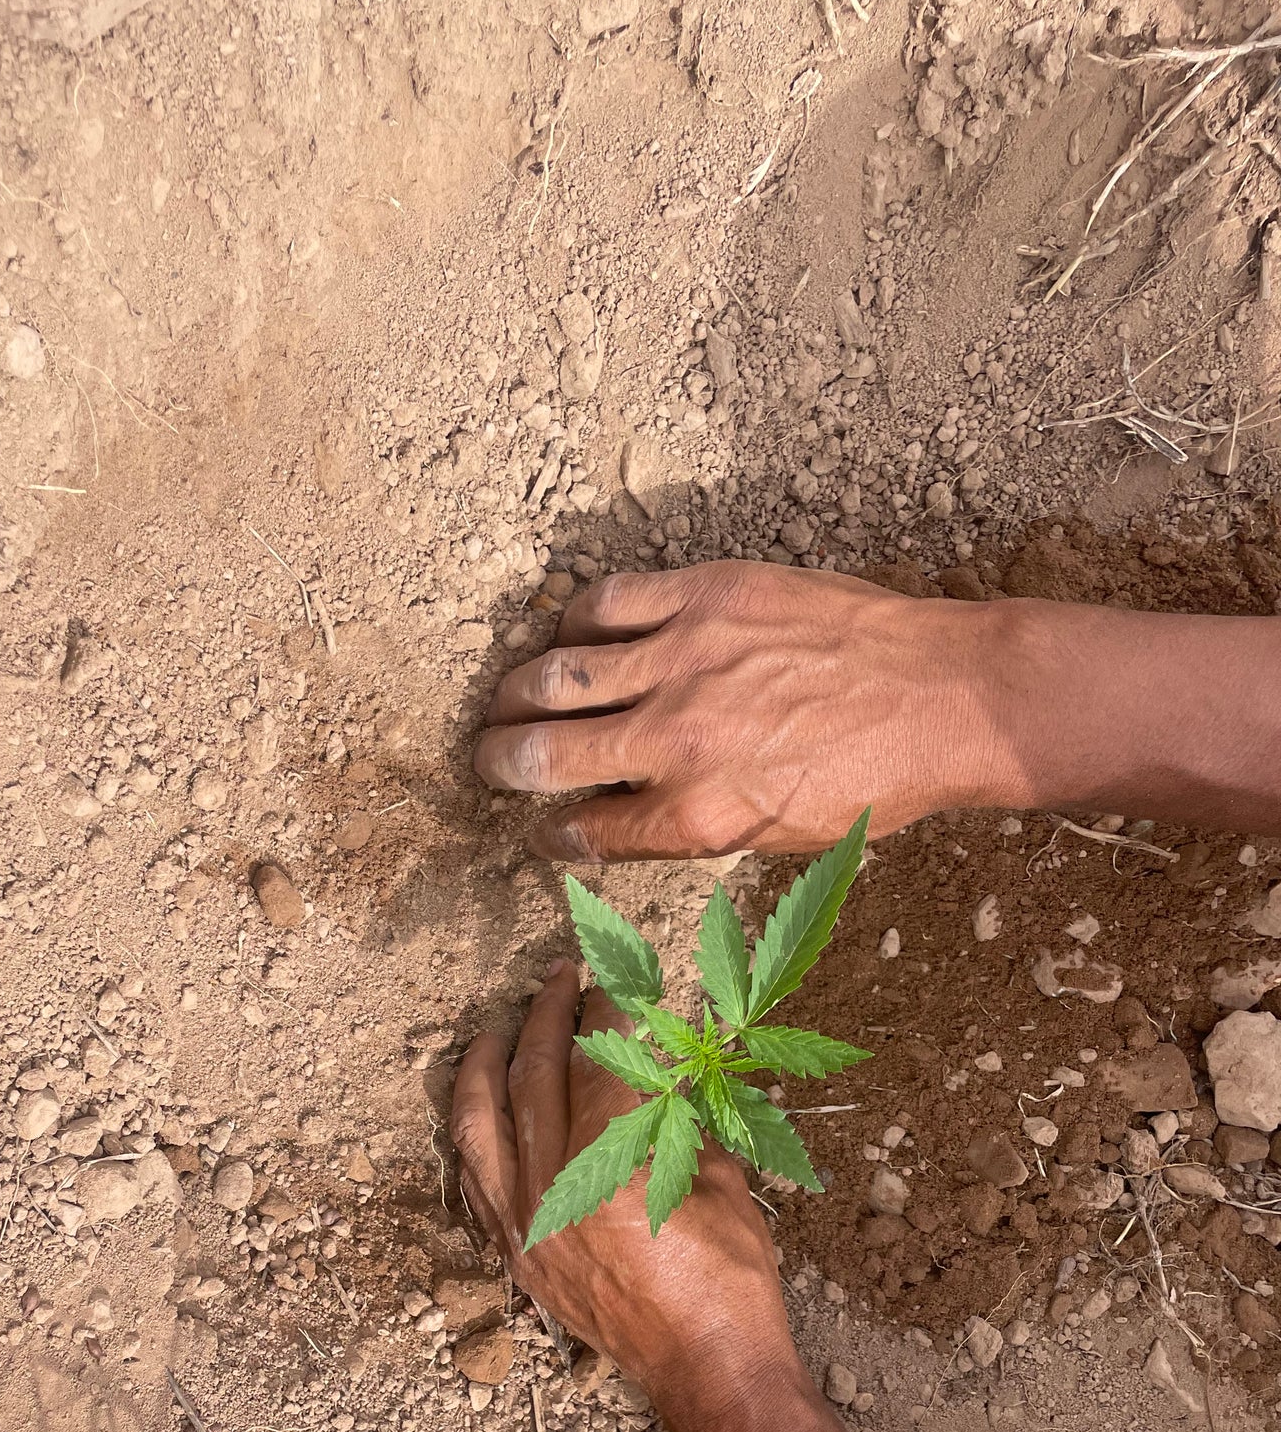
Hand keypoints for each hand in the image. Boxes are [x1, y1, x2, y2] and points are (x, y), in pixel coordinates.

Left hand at [450, 961, 801, 1412]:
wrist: (706, 1367)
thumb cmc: (730, 1276)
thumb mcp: (720, 1178)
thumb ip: (679, 1114)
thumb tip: (656, 1058)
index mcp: (612, 1168)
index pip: (595, 1065)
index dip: (601, 1016)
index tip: (608, 985)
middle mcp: (553, 1192)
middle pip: (533, 1081)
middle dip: (545, 1020)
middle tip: (558, 981)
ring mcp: (524, 1225)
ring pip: (480, 1128)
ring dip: (485, 1069)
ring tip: (496, 1030)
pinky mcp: (517, 1255)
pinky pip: (474, 1181)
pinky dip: (474, 1136)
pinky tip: (481, 1109)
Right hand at [474, 561, 1016, 859]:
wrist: (944, 697)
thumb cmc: (873, 779)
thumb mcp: (779, 838)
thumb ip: (689, 832)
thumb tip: (617, 824)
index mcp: (697, 816)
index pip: (582, 830)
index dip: (549, 831)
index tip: (542, 826)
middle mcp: (678, 739)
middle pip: (543, 753)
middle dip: (498, 763)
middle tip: (487, 761)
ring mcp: (688, 658)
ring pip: (557, 674)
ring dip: (515, 694)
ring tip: (508, 701)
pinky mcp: (708, 593)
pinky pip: (607, 601)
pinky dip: (572, 622)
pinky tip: (568, 635)